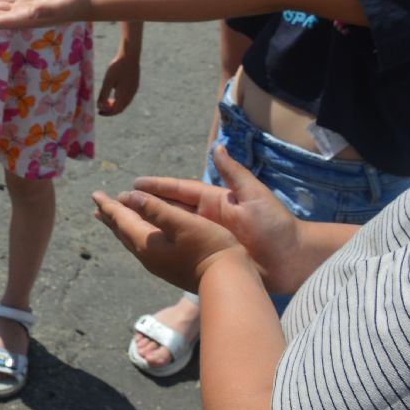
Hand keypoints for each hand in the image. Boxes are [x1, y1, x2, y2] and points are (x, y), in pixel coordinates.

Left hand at [92, 186, 248, 293]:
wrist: (228, 282)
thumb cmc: (209, 248)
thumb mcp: (183, 224)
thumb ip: (156, 209)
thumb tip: (130, 196)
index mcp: (147, 243)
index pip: (121, 220)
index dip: (109, 205)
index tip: (95, 194)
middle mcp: (147, 256)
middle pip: (123, 231)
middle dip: (111, 216)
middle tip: (99, 205)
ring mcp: (158, 264)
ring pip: (132, 240)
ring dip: (122, 226)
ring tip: (113, 218)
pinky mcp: (169, 268)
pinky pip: (143, 246)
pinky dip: (136, 234)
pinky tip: (141, 234)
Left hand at [97, 51, 138, 115]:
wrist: (130, 56)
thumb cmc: (117, 67)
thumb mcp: (107, 81)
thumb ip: (103, 94)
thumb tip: (100, 107)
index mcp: (124, 95)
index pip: (116, 110)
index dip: (108, 113)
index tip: (99, 112)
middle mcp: (131, 95)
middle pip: (121, 107)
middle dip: (111, 110)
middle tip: (101, 108)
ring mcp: (134, 90)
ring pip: (125, 102)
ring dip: (115, 104)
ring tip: (106, 102)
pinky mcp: (135, 85)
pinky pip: (127, 97)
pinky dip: (120, 99)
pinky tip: (114, 93)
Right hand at [129, 146, 306, 294]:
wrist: (293, 261)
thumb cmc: (276, 226)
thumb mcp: (255, 195)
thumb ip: (234, 173)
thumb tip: (218, 148)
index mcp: (216, 200)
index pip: (179, 190)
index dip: (156, 187)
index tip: (133, 184)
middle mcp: (207, 218)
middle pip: (168, 209)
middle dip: (143, 205)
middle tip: (116, 202)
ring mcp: (207, 238)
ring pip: (170, 230)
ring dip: (147, 226)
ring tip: (121, 224)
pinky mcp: (210, 256)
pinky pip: (179, 249)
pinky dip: (161, 246)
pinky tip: (144, 247)